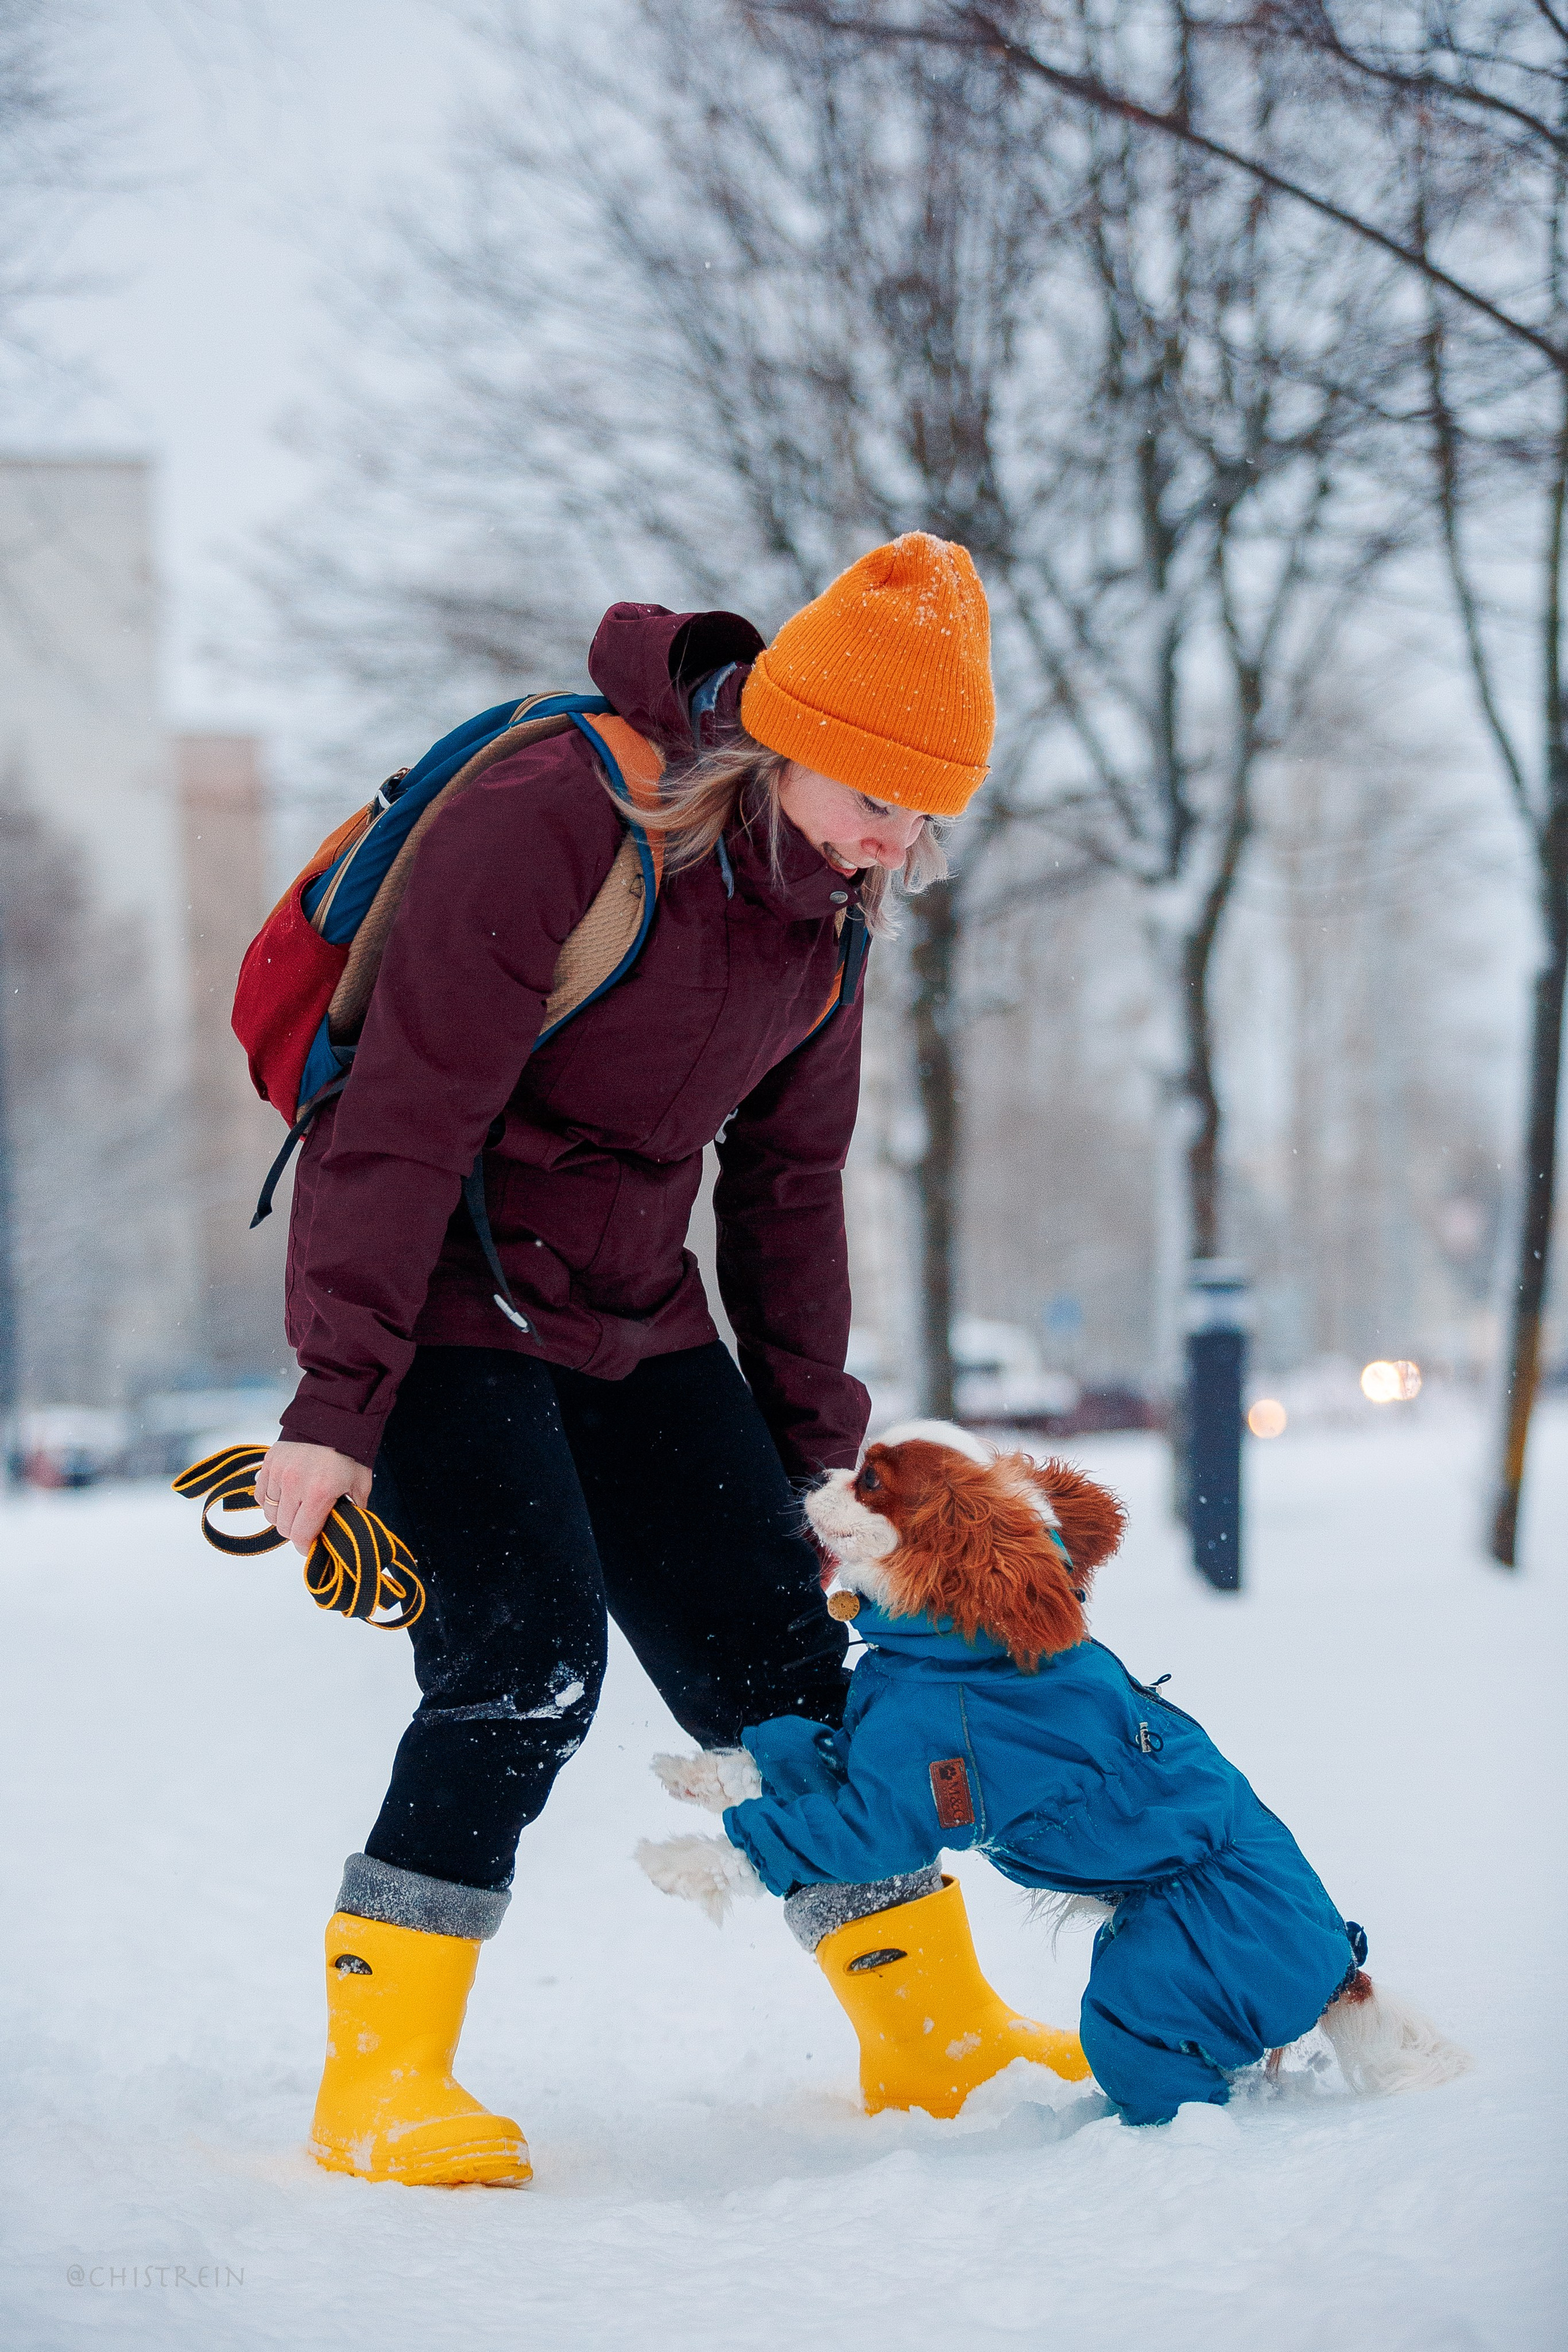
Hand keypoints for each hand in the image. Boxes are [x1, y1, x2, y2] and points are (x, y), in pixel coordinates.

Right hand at [256, 1439, 371, 1555]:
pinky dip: (271, 1501)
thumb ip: (354, 1511)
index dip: (306, 1546)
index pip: (300, 1535)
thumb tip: (347, 1533)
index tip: (311, 1546)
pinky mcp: (268, 1463)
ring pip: (270, 1514)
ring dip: (283, 1517)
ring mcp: (278, 1472)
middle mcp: (294, 1483)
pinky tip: (286, 1496)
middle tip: (309, 1524)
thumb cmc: (349, 1453)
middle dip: (297, 1531)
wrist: (333, 1418)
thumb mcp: (360, 1484)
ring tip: (298, 1508)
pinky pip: (260, 1496)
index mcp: (319, 1492)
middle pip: (284, 1528)